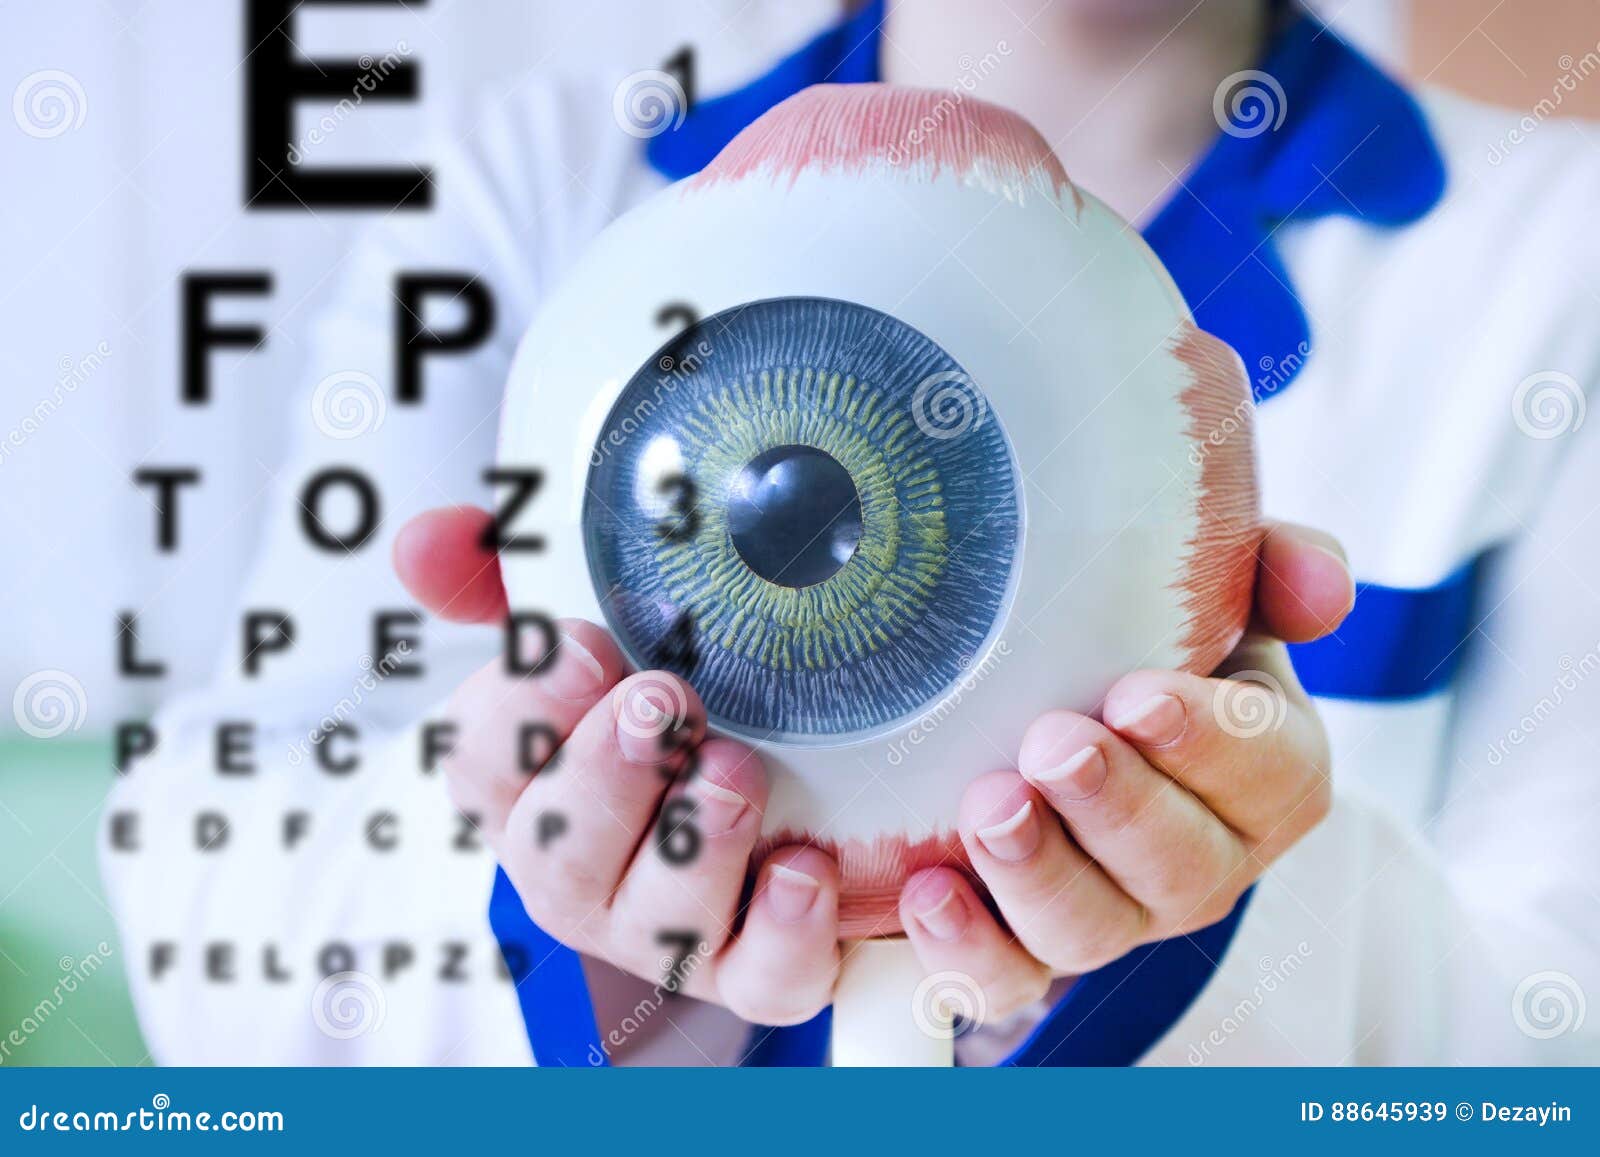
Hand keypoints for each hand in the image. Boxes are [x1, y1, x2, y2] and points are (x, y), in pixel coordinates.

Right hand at [393, 507, 842, 1025]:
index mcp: (530, 793)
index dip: (520, 709)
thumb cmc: (659, 721)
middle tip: (662, 701)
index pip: (481, 764)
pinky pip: (761, 979)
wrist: (786, 801)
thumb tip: (427, 538)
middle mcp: (583, 875)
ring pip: (655, 923)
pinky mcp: (750, 969)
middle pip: (557, 857)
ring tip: (735, 771)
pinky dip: (783, 929)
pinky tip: (804, 867)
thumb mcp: (592, 640)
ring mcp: (661, 932)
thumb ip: (507, 584)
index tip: (579, 645)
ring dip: (695, 844)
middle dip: (607, 775)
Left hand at [895, 521, 1352, 1018]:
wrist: (1040, 696)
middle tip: (1053, 745)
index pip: (1272, 774)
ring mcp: (1111, 917)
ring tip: (988, 809)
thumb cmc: (1141, 642)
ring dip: (1039, 875)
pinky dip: (965, 949)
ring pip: (1092, 931)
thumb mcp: (1216, 591)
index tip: (1137, 696)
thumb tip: (1321, 588)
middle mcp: (1197, 864)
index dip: (1211, 742)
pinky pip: (1002, 982)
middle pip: (1181, 867)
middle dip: (1117, 806)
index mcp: (1264, 775)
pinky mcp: (1021, 953)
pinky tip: (928, 894)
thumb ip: (1276, 569)